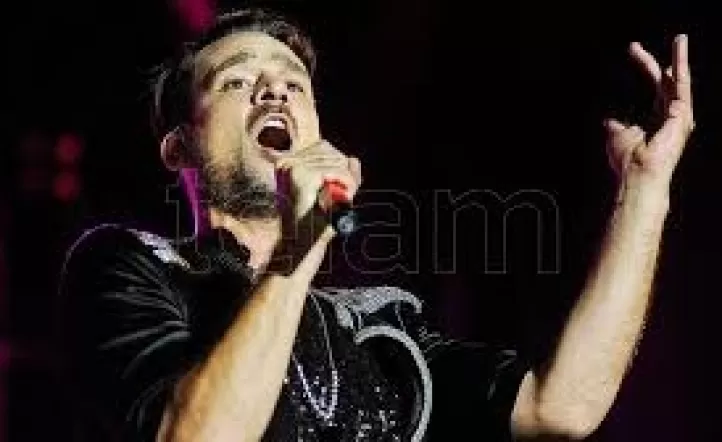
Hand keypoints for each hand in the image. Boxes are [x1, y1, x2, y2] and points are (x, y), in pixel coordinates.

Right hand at [267, 140, 361, 225]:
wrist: (303, 244)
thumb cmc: (314, 222)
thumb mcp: (331, 193)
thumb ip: (344, 174)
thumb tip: (353, 159)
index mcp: (288, 163)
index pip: (322, 147)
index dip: (339, 163)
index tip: (345, 183)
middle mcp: (287, 162)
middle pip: (331, 151)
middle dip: (345, 172)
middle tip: (346, 194)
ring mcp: (293, 168)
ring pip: (337, 161)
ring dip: (347, 180)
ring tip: (343, 199)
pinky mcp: (303, 176)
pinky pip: (337, 171)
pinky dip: (347, 183)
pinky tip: (344, 197)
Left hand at [605, 34, 694, 193]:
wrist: (636, 173)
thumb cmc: (627, 159)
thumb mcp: (617, 134)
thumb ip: (615, 124)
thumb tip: (608, 119)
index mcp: (659, 116)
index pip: (656, 85)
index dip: (646, 65)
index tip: (633, 48)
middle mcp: (673, 115)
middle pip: (670, 80)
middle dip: (668, 57)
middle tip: (671, 37)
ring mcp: (680, 117)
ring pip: (681, 82)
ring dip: (681, 60)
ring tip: (680, 40)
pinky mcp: (682, 119)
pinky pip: (682, 92)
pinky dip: (679, 77)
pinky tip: (675, 63)